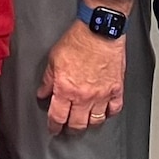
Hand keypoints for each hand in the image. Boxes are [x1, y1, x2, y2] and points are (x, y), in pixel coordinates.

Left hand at [35, 19, 125, 134]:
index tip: (53, 128)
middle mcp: (84, 96)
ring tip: (85, 122)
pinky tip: (105, 111)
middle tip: (68, 128)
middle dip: (71, 128)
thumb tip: (43, 93)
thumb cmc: (78, 40)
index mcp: (66, 89)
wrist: (99, 30)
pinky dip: (109, 113)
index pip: (58, 116)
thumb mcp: (54, 58)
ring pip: (96, 121)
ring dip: (89, 123)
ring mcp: (102, 94)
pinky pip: (114, 109)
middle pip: (77, 124)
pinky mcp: (116, 89)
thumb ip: (47, 79)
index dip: (54, 126)